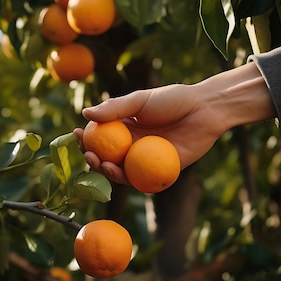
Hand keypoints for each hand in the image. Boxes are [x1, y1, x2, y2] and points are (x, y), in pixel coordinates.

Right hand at [74, 84, 226, 183]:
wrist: (205, 109)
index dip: (85, 138)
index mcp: (125, 128)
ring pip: (121, 172)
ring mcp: (146, 160)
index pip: (99, 136)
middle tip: (88, 156)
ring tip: (102, 164)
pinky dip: (129, 180)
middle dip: (92, 159)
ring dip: (107, 171)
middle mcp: (132, 146)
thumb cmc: (173, 100)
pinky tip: (120, 173)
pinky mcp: (162, 172)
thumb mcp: (140, 101)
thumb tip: (85, 113)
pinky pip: (142, 181)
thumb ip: (114, 108)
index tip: (76, 134)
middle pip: (106, 157)